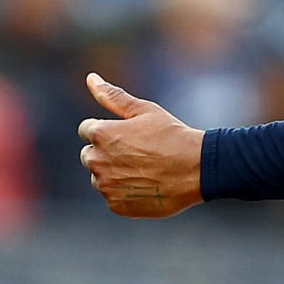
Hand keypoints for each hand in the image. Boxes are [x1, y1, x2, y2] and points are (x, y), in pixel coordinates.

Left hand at [78, 73, 204, 217]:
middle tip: (136, 152)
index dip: (108, 130)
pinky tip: (146, 184)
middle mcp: (97, 161)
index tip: (127, 134)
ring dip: (113, 173)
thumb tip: (90, 78)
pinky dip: (124, 192)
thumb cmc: (171, 135)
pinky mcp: (116, 205)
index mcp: (101, 134)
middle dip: (106, 152)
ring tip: (143, 169)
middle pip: (89, 155)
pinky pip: (112, 196)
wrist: (197, 169)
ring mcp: (106, 186)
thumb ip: (112, 96)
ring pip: (100, 177)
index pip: (86, 130)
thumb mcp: (143, 110)